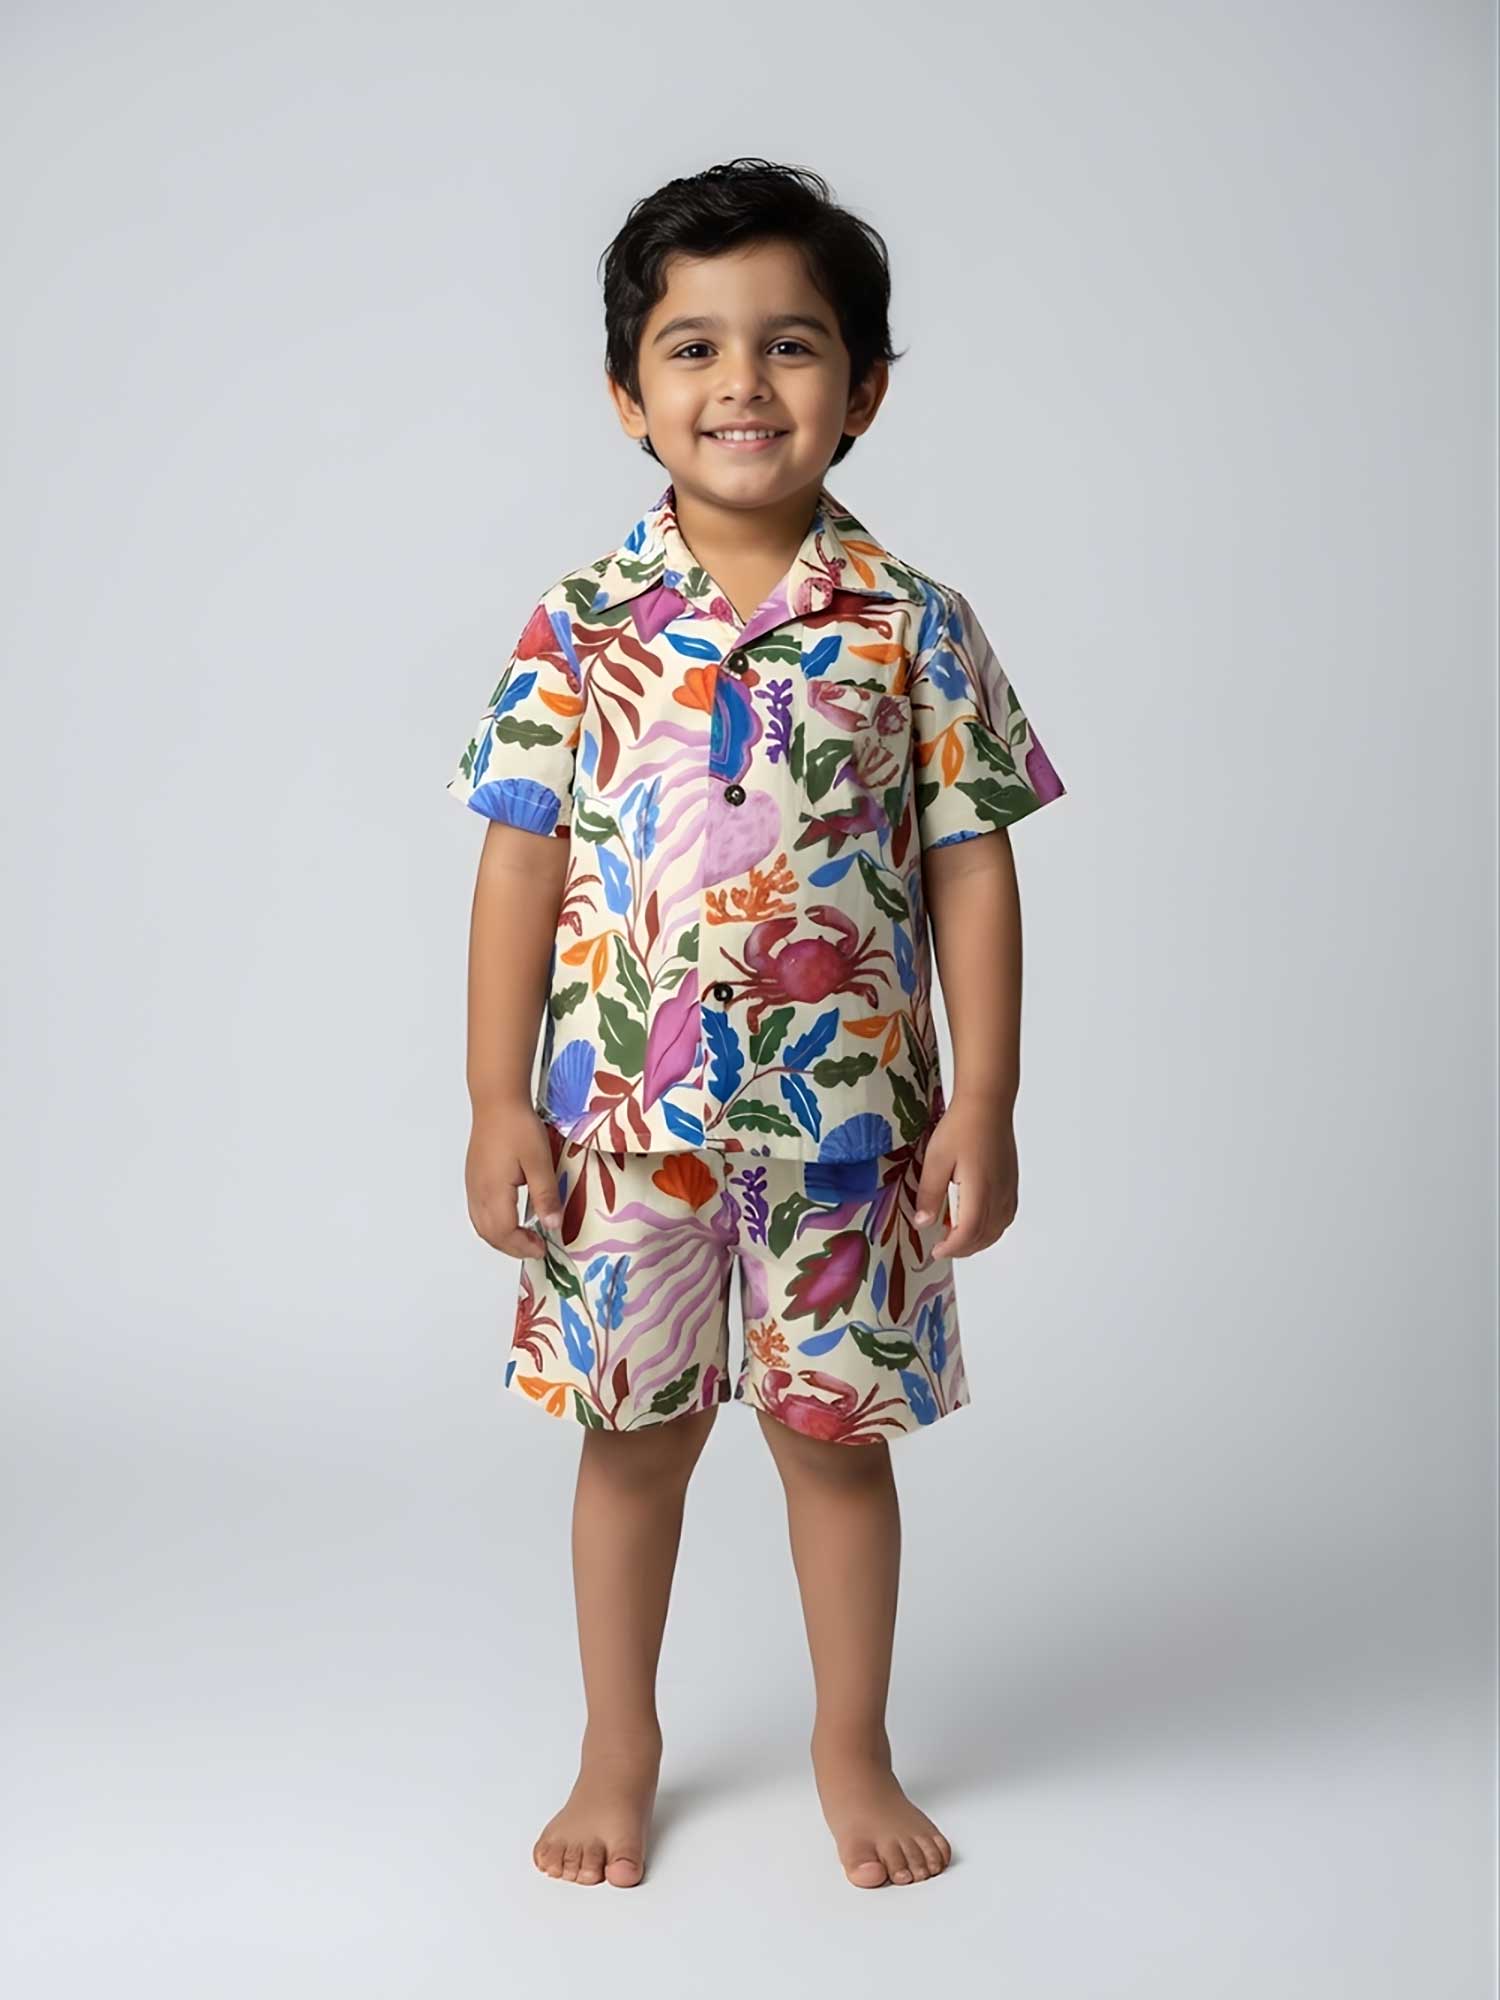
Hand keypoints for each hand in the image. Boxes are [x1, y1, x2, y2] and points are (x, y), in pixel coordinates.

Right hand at [465, 1103, 564, 1258]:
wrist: (496, 1101)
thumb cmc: (518, 1127)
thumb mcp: (539, 1161)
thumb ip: (545, 1196)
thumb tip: (552, 1225)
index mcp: (493, 1192)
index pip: (505, 1232)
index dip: (523, 1246)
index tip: (543, 1248)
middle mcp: (478, 1193)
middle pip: (490, 1234)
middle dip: (512, 1247)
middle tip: (536, 1248)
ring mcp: (472, 1186)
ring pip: (481, 1225)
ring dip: (501, 1238)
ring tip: (524, 1239)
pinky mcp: (473, 1178)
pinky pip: (478, 1213)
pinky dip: (493, 1226)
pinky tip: (509, 1220)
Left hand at [911, 1097, 1018, 1258]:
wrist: (987, 1105)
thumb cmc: (961, 1127)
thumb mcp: (935, 1160)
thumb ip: (930, 1194)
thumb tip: (924, 1222)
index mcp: (979, 1190)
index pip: (969, 1232)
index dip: (953, 1247)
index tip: (936, 1250)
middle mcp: (999, 1194)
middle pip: (985, 1236)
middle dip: (963, 1248)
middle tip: (943, 1247)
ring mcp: (1008, 1189)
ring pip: (998, 1229)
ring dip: (978, 1240)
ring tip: (957, 1237)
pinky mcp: (1011, 1183)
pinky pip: (1005, 1216)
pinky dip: (991, 1228)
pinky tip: (977, 1221)